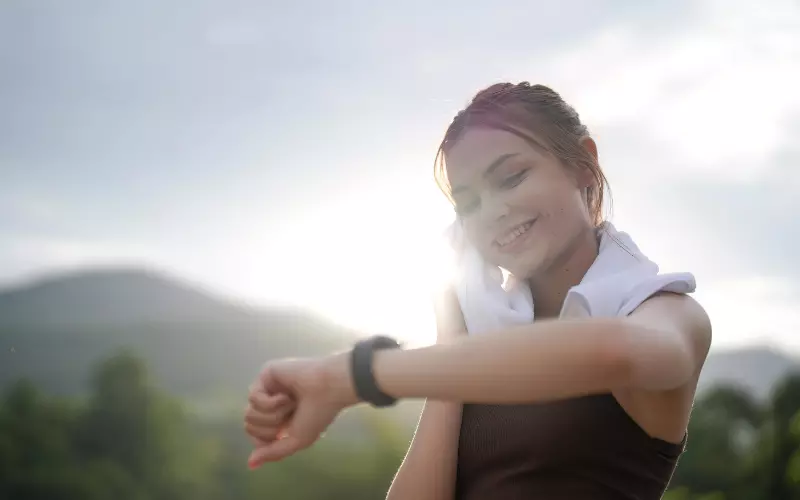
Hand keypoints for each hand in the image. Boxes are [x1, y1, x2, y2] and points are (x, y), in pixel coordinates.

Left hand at [244, 353, 357, 467]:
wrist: (331, 388)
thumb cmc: (319, 413)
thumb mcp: (297, 440)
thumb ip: (273, 453)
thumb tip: (250, 464)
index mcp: (279, 416)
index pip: (254, 435)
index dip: (265, 440)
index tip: (285, 434)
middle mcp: (270, 401)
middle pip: (249, 425)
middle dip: (271, 427)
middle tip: (292, 416)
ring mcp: (268, 387)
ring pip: (249, 414)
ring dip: (273, 415)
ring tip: (291, 403)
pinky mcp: (266, 373)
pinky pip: (253, 398)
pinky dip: (272, 403)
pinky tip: (287, 395)